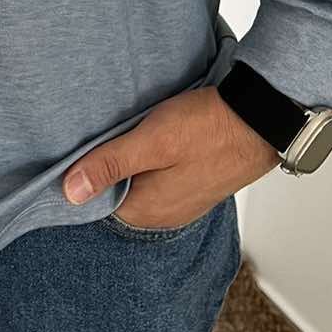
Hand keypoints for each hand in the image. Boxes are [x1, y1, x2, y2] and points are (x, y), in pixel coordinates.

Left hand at [62, 85, 280, 226]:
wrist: (263, 117)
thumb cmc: (210, 127)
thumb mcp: (152, 141)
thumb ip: (110, 165)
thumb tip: (69, 192)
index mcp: (148, 211)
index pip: (96, 201)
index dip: (86, 174)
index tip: (83, 147)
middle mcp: (164, 214)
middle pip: (118, 191)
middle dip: (110, 165)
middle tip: (110, 131)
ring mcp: (182, 200)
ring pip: (140, 180)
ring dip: (133, 158)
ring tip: (134, 129)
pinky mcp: (195, 183)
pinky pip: (161, 175)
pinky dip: (153, 158)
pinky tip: (156, 135)